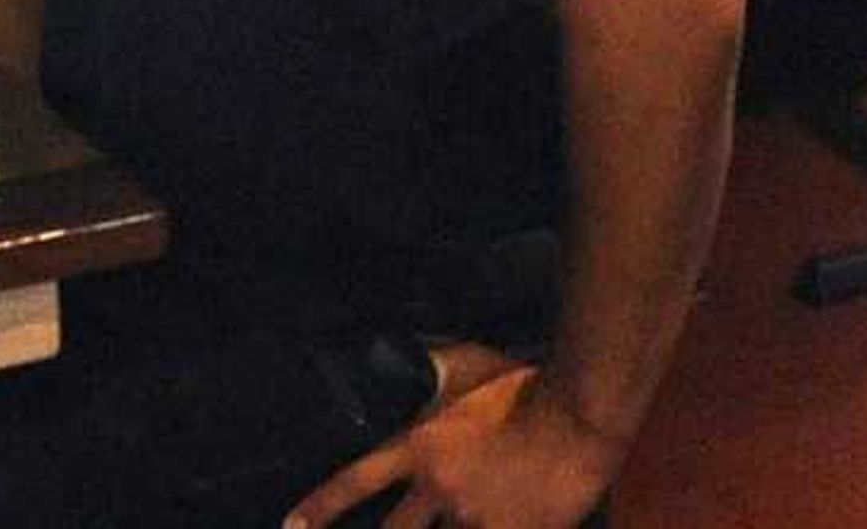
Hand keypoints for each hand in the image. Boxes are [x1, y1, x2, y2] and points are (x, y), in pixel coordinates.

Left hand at [283, 366, 623, 528]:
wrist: (575, 417)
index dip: (321, 507)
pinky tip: (502, 522)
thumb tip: (404, 354)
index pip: (356, 481)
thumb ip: (429, 367)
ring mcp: (474, 518)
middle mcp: (438, 491)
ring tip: (464, 515)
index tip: (291, 525)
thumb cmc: (519, 385)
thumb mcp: (463, 366)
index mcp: (419, 449)